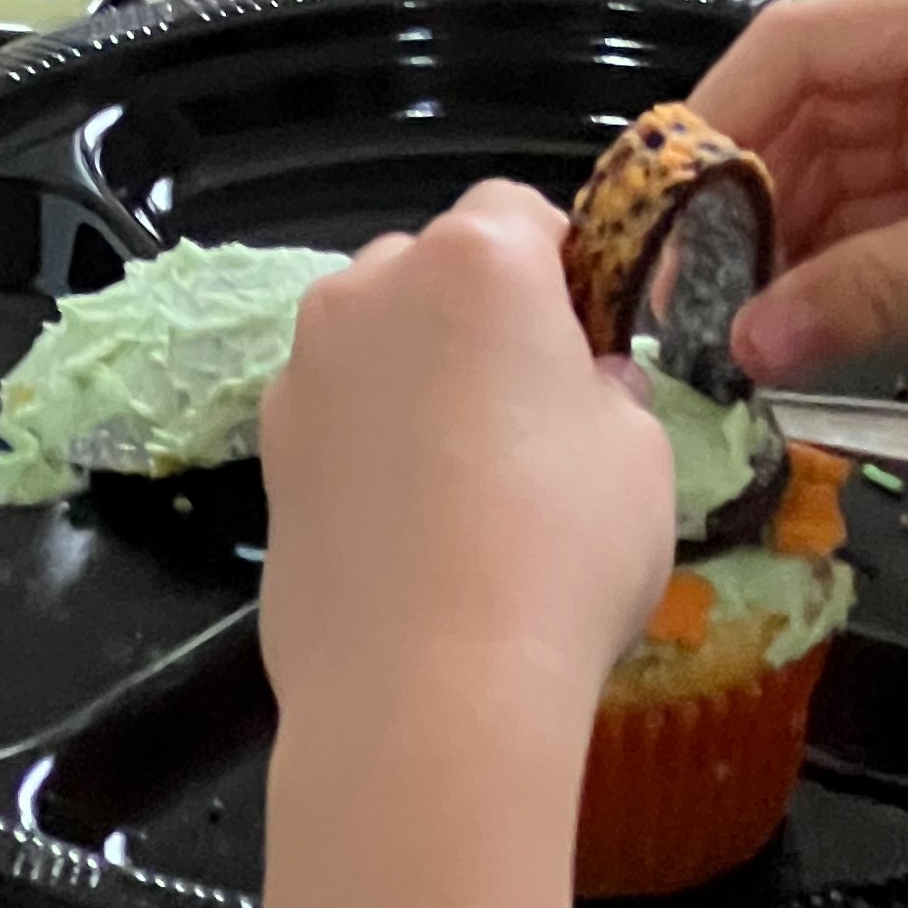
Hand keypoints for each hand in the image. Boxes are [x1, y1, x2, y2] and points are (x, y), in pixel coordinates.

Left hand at [259, 181, 672, 907]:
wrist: (425, 696)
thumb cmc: (558, 553)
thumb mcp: (642, 456)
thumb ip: (609, 392)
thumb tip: (584, 388)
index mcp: (476, 262)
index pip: (522, 211)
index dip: (566, 267)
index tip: (591, 339)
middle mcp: (371, 288)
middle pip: (438, 269)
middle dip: (483, 319)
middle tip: (535, 417)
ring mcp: (304, 371)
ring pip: (376, 341)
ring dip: (416, 378)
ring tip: (466, 487)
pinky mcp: (266, 453)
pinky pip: (336, 417)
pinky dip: (370, 446)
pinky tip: (410, 532)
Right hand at [692, 0, 907, 590]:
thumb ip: (874, 291)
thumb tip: (742, 346)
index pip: (798, 44)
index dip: (715, 122)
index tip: (652, 216)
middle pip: (819, 112)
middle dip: (754, 199)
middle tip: (686, 298)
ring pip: (858, 178)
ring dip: (803, 249)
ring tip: (737, 335)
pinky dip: (862, 277)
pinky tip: (814, 337)